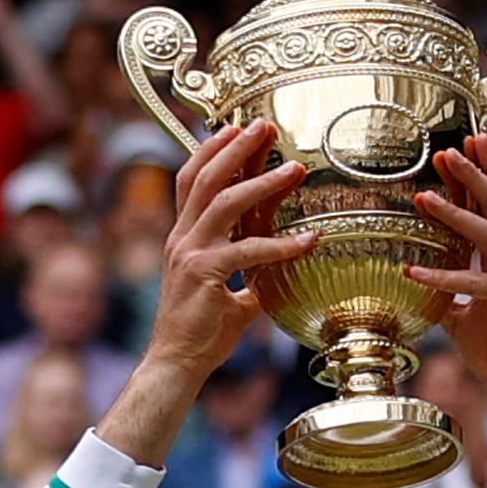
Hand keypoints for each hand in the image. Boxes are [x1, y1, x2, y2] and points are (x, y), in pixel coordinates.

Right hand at [142, 121, 320, 382]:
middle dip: (235, 147)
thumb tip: (270, 269)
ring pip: (224, 203)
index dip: (211, 150)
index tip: (236, 127)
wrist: (177, 361)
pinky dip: (280, 245)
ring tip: (295, 170)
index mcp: (183, 236)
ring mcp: (190, 254)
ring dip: (261, 182)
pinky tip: (309, 240)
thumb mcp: (227, 292)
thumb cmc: (202, 331)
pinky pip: (247, 251)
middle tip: (264, 125)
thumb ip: (245, 273)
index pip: (192, 180)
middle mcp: (182, 237)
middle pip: (204, 177)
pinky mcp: (205, 275)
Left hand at [406, 135, 486, 404]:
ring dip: (455, 212)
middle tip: (451, 148)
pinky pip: (476, 282)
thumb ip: (447, 292)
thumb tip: (414, 280)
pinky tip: (414, 272)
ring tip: (425, 196)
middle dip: (475, 174)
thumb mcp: (465, 315)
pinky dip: (443, 277)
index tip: (466, 145)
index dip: (484, 174)